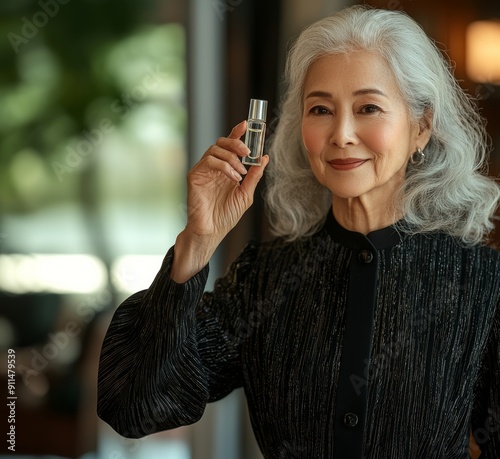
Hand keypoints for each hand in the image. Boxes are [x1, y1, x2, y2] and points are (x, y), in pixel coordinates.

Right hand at [171, 121, 268, 281]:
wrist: (212, 230)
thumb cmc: (226, 216)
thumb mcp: (246, 194)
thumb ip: (254, 176)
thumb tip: (265, 158)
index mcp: (226, 169)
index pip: (230, 146)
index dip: (237, 133)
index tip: (247, 124)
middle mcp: (214, 167)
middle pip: (221, 142)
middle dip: (236, 142)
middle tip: (247, 152)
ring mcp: (203, 170)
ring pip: (215, 149)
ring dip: (232, 158)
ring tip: (241, 173)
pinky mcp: (195, 175)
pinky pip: (209, 160)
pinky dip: (224, 166)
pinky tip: (233, 178)